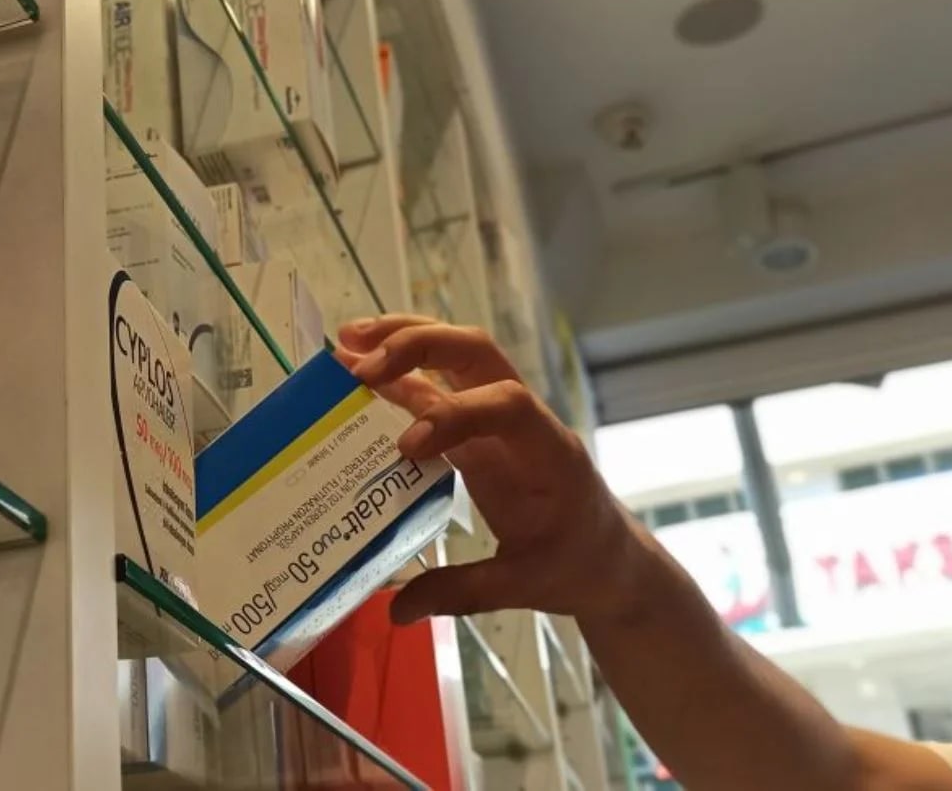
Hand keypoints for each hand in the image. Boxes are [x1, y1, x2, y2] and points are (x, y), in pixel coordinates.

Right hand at [335, 316, 651, 624]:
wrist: (606, 556)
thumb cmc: (576, 564)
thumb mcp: (525, 586)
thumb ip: (463, 592)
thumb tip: (398, 610)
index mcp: (547, 453)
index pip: (507, 407)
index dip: (454, 416)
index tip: (406, 448)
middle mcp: (522, 421)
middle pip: (476, 353)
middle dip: (420, 345)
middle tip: (361, 362)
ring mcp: (497, 419)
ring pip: (456, 355)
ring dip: (403, 341)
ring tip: (346, 343)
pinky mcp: (477, 429)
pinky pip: (439, 388)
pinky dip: (399, 375)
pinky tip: (357, 372)